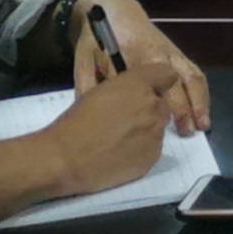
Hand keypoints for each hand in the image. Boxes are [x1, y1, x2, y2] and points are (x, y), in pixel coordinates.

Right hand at [36, 57, 178, 197]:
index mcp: (137, 83)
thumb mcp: (99, 92)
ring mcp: (155, 132)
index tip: (152, 90)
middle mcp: (152, 105)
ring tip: (119, 141)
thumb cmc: (75, 122)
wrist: (65, 158)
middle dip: (149, 111)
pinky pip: (153, 149)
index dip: (160, 83)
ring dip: (145, 132)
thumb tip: (133, 94)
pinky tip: (120, 155)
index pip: (167, 74)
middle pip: (162, 105)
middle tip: (125, 123)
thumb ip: (124, 89)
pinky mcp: (153, 156)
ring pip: (158, 128)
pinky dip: (142, 151)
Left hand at [69, 0, 208, 135]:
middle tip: (187, 133)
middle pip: (178, 79)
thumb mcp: (83, 58)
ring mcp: (171, 51)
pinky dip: (202, 93)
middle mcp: (158, 51)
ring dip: (200, 101)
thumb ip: (88, 84)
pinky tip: (203, 112)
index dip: (159, 103)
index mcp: (133, 51)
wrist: (113, 9)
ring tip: (203, 125)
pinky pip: (194, 72)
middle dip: (185, 107)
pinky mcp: (177, 53)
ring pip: (192, 76)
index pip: (152, 80)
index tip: (159, 127)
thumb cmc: (97, 37)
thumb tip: (92, 116)